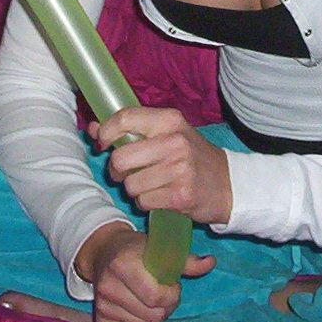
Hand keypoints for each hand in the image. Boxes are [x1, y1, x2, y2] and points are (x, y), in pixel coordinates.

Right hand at [74, 221, 213, 321]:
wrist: (105, 252)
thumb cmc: (138, 249)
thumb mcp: (161, 247)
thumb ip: (186, 259)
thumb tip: (211, 262)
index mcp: (123, 264)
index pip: (155, 297)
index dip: (172, 295)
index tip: (173, 285)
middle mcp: (108, 285)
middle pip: (152, 315)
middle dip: (167, 307)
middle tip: (165, 294)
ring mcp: (102, 304)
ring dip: (155, 317)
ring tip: (153, 300)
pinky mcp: (100, 318)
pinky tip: (141, 308)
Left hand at [89, 106, 233, 223]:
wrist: (228, 184)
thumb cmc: (192, 156)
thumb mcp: (167, 134)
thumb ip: (132, 130)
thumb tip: (92, 129)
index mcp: (169, 120)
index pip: (125, 118)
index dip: (106, 132)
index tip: (102, 143)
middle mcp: (174, 142)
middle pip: (120, 158)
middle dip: (116, 170)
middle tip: (126, 172)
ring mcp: (179, 169)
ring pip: (130, 184)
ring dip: (134, 189)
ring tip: (151, 185)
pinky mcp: (180, 195)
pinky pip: (143, 202)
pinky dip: (146, 203)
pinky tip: (161, 197)